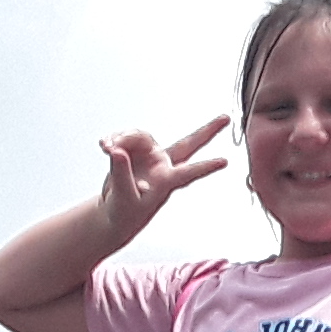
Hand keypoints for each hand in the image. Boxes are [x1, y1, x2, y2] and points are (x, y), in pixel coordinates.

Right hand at [97, 117, 228, 240]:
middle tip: (225, 118)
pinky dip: (113, 139)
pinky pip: (126, 137)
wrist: (113, 211)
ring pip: (141, 136)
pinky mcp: (136, 151)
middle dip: (207, 131)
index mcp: (165, 182)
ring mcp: (151, 156)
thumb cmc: (124, 213)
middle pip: (188, 144)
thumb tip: (118, 151)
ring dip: (122, 138)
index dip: (206, 167)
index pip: (188, 173)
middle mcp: (162, 166)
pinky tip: (104, 145)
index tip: (225, 162)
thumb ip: (121, 174)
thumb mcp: (122, 198)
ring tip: (107, 147)